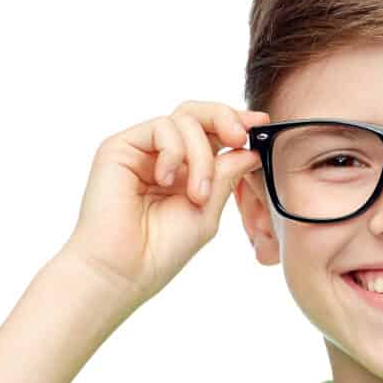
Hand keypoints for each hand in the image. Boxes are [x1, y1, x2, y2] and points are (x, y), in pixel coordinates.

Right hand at [59, 100, 270, 304]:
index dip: (238, 123)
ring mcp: (141, 149)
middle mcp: (162, 155)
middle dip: (226, 118)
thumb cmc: (162, 249)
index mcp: (186, 170)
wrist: (124, 269)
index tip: (262, 124)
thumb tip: (250, 149)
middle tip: (241, 137)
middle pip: (198, 113)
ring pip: (184, 120)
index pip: (213, 133)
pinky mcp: (120, 146)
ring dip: (201, 156)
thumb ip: (226, 176)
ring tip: (198, 194)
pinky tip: (166, 181)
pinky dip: (175, 153)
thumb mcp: (208, 210)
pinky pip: (161, 127)